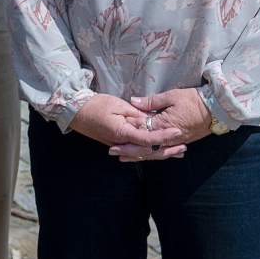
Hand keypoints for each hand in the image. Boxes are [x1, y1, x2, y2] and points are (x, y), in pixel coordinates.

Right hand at [70, 93, 185, 161]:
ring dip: (161, 153)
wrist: (75, 112)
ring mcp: (119, 145)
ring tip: (178, 152)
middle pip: (148, 151)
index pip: (148, 138)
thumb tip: (150, 121)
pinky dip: (149, 151)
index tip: (178, 131)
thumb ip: (135, 114)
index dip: (165, 136)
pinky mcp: (117, 143)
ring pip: (143, 153)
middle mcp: (122, 143)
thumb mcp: (117, 105)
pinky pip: (137, 150)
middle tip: (184, 147)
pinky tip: (158, 150)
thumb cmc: (95, 105)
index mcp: (122, 133)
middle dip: (167, 150)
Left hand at [121, 88, 213, 152]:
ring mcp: (175, 142)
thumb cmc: (193, 100)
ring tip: (123, 157)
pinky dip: (152, 154)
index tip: (113, 133)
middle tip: (112, 151)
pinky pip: (163, 151)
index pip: (142, 131)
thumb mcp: (171, 96)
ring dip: (138, 155)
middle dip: (128, 150)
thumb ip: (151, 102)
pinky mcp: (180, 142)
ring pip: (154, 152)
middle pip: (145, 147)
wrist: (215, 109)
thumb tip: (133, 102)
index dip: (128, 132)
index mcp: (164, 125)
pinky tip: (143, 156)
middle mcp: (169, 138)